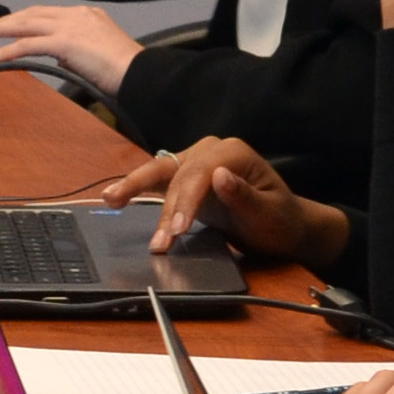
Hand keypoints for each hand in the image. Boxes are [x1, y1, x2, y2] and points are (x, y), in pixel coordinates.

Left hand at [0, 5, 144, 94]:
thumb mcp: (99, 54)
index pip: (46, 14)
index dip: (23, 20)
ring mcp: (71, 26)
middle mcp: (76, 15)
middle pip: (31, 14)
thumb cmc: (126, 71)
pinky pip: (28, 45)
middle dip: (4, 21)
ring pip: (25, 25)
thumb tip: (62, 58)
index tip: (5, 25)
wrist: (140, 75)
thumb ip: (78, 52)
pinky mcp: (66, 42)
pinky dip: (7, 51)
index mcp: (86, 15)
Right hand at [93, 136, 343, 265]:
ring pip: (160, 172)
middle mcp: (211, 151)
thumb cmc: (279, 220)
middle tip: (157, 241)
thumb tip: (219, 176)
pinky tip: (115, 197)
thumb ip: (243, 196)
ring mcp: (196, 163)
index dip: (186, 201)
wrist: (283, 225)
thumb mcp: (268, 212)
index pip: (200, 173)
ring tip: (110, 200)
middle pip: (176, 173)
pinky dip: (137, 189)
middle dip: (163, 209)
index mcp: (232, 152)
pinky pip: (159, 182)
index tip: (177, 229)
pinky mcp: (186, 179)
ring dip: (135, 188)